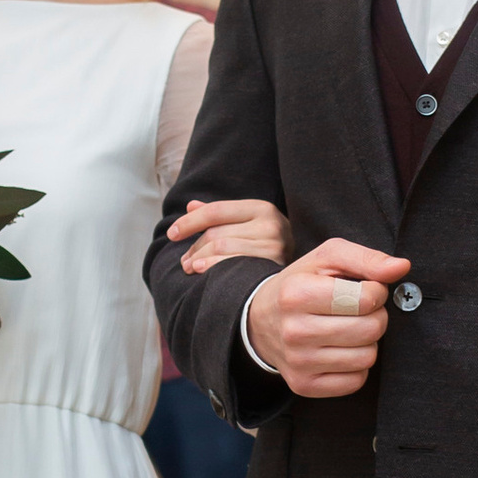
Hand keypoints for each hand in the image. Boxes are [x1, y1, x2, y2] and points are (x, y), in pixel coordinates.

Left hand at [174, 196, 288, 274]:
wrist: (306, 271)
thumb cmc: (268, 244)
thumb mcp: (248, 224)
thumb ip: (220, 215)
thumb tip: (190, 206)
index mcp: (261, 208)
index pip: (216, 211)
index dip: (189, 222)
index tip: (172, 234)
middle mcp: (270, 224)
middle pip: (217, 233)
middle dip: (194, 247)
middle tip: (184, 261)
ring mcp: (274, 246)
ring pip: (222, 249)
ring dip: (199, 259)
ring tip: (190, 267)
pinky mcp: (274, 266)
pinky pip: (234, 266)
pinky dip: (213, 268)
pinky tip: (203, 272)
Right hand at [241, 239, 409, 400]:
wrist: (260, 321)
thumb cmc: (301, 284)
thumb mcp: (327, 258)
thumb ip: (367, 259)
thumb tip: (401, 267)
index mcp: (297, 294)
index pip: (366, 299)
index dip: (376, 291)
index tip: (363, 289)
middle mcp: (294, 331)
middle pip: (371, 329)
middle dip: (375, 316)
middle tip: (360, 310)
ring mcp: (298, 362)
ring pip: (367, 357)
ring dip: (367, 341)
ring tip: (349, 329)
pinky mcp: (304, 385)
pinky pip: (356, 381)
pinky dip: (356, 365)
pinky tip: (341, 350)